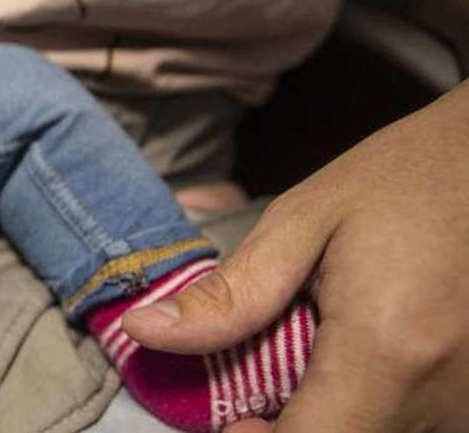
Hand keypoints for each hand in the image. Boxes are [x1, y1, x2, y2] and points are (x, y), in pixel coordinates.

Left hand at [122, 83, 468, 430]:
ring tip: (327, 345)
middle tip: (269, 370)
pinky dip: (372, 402)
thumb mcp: (302, 221)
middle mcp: (444, 395)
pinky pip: (410, 423)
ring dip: (334, 412)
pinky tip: (364, 354)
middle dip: (291, 425)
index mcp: (389, 351)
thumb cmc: (404, 179)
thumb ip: (228, 295)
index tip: (231, 416)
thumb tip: (147, 334)